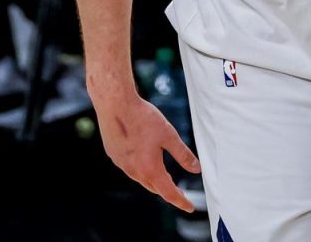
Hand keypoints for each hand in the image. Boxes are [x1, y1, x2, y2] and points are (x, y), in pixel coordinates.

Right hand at [94, 89, 200, 211]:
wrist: (115, 104)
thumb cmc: (142, 117)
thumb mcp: (168, 135)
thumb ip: (183, 155)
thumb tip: (196, 169)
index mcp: (149, 168)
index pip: (168, 192)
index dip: (181, 201)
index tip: (189, 207)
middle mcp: (133, 170)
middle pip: (154, 187)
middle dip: (167, 190)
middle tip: (179, 191)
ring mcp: (121, 164)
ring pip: (140, 178)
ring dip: (153, 179)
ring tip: (163, 176)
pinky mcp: (113, 154)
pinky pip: (129, 167)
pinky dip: (140, 168)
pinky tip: (143, 158)